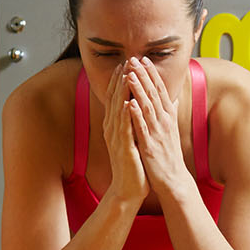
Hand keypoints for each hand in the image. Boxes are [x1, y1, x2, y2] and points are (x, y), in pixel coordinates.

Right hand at [101, 54, 149, 207]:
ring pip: (117, 110)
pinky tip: (127, 102)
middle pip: (114, 99)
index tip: (126, 63)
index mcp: (115, 126)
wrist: (129, 188)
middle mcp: (112, 129)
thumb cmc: (133, 164)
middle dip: (119, 80)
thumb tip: (136, 106)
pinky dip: (125, 114)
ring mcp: (116, 138)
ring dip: (121, 92)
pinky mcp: (123, 148)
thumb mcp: (133, 138)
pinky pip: (123, 128)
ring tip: (126, 74)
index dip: (119, 80)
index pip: (116, 98)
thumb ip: (133, 122)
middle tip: (124, 61)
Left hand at [123, 55, 188, 199]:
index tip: (144, 58)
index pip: (160, 90)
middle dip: (144, 75)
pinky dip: (137, 115)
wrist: (173, 179)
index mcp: (168, 117)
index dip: (152, 74)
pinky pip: (143, 128)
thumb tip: (173, 97)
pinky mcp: (150, 145)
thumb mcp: (171, 130)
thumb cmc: (169, 155)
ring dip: (139, 90)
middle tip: (135, 58)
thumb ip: (170, 112)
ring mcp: (158, 133)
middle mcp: (165, 122)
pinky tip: (130, 104)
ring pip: (148, 107)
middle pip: (154, 94)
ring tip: (130, 74)